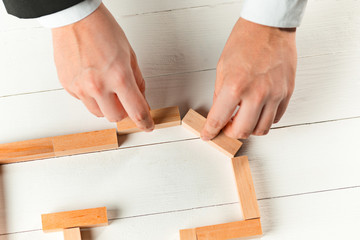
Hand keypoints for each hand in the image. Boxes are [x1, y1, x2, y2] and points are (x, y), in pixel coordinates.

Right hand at [52, 3, 153, 130]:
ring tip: (107, 86)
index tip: (147, 126)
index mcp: (119, 76)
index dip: (145, 123)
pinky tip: (92, 79)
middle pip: (116, 117)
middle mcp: (98, 86)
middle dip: (124, 111)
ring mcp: (80, 88)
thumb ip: (137, 81)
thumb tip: (141, 100)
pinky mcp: (68, 86)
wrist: (75, 18)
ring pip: (98, 113)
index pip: (136, 111)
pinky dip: (92, 96)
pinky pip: (84, 101)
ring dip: (107, 106)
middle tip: (125, 99)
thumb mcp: (130, 55)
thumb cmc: (102, 30)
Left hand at [201, 18, 296, 139]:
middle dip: (230, 133)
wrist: (269, 26)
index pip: (219, 120)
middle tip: (226, 127)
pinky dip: (265, 120)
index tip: (208, 135)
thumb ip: (220, 94)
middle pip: (242, 132)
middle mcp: (256, 94)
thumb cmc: (245, 41)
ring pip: (262, 129)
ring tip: (243, 121)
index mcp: (235, 87)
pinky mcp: (287, 92)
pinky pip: (276, 118)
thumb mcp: (222, 68)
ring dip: (249, 129)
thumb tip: (220, 112)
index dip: (210, 131)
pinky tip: (258, 112)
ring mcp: (274, 94)